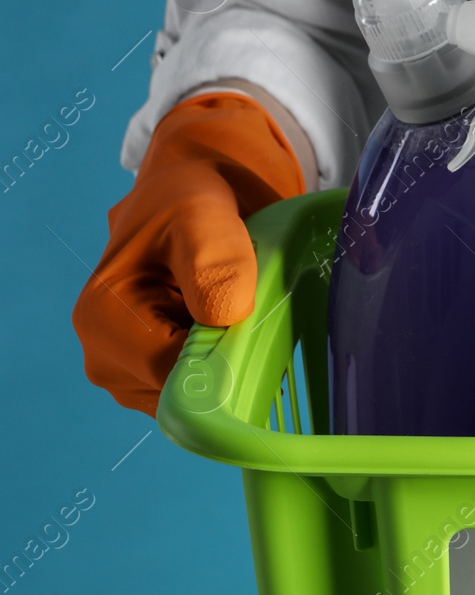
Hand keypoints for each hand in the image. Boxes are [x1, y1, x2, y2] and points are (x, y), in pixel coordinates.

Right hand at [73, 93, 304, 414]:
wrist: (189, 199)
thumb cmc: (188, 202)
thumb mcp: (203, 214)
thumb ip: (214, 260)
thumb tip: (222, 318)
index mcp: (101, 320)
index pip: (176, 376)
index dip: (225, 356)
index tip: (252, 315)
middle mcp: (103, 358)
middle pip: (186, 391)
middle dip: (226, 357)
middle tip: (244, 303)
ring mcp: (127, 374)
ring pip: (196, 395)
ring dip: (226, 359)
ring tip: (229, 307)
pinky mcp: (152, 380)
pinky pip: (199, 392)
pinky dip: (223, 364)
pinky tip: (223, 323)